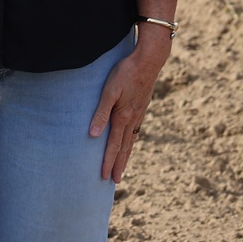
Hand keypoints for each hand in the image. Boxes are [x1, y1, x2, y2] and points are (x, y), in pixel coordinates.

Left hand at [89, 27, 168, 181]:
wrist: (149, 60)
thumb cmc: (126, 73)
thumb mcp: (109, 91)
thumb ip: (100, 112)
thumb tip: (93, 135)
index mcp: (123, 117)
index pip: (113, 145)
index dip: (107, 161)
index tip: (104, 177)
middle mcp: (132, 119)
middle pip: (124, 147)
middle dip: (118, 165)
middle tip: (114, 181)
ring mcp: (139, 114)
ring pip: (131, 140)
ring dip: (126, 156)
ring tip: (122, 168)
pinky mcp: (142, 107)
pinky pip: (136, 130)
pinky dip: (132, 142)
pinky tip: (130, 142)